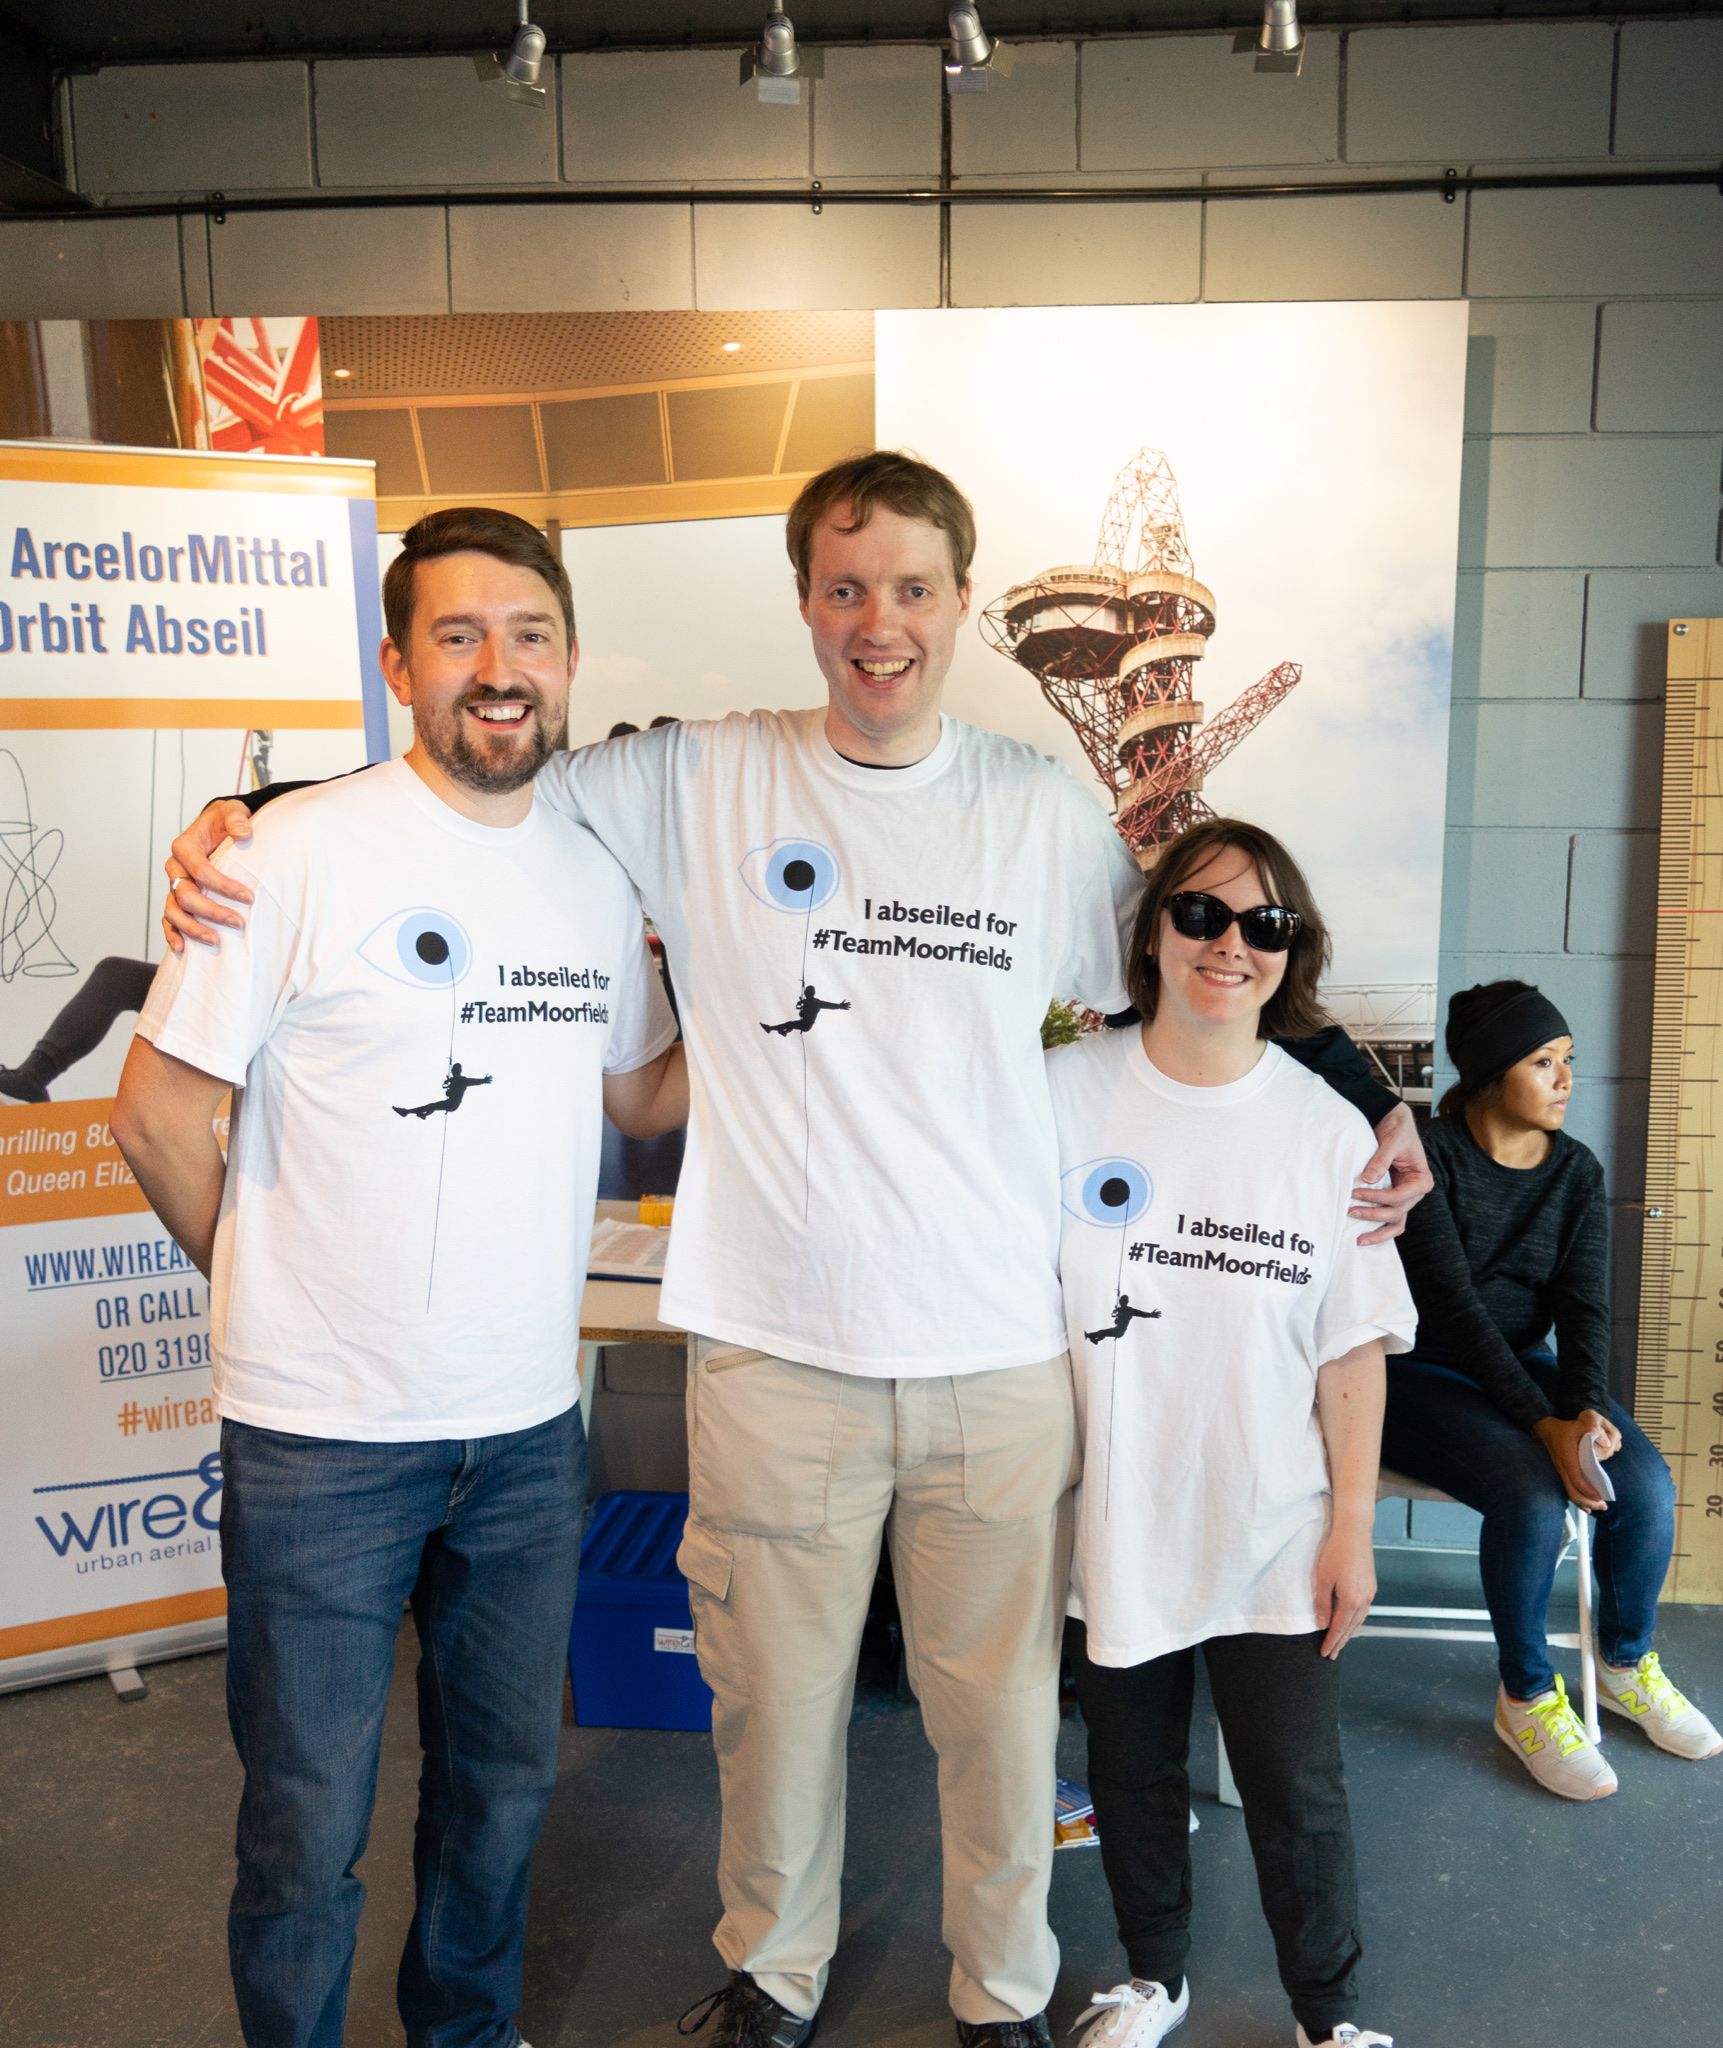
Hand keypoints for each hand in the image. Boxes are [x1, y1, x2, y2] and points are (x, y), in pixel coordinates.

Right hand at [161, 799, 255, 952]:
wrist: (216, 827)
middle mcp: (175, 867)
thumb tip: (244, 833)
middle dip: (212, 911)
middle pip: (186, 895)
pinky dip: (173, 934)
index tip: (249, 897)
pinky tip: (183, 949)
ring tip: (216, 941)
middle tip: (239, 923)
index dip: (223, 886)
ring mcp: (174, 884)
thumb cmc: (223, 820)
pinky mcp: (177, 897)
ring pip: (174, 911)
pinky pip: (169, 918)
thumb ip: (236, 819)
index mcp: (185, 846)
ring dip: (193, 928)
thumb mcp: (231, 811)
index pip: (200, 869)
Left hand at [1315, 1513, 1376, 1658]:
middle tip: (1332, 1655)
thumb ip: (1322, 1604)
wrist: (1355, 1533)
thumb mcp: (1323, 1578)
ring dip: (1349, 1633)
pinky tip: (1350, 1622)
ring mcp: (1370, 1594)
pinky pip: (1363, 1611)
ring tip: (1340, 1643)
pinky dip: (1355, 1621)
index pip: (1339, 1629)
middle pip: (1351, 1628)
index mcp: (1351, 1601)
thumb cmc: (1336, 1552)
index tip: (1324, 1653)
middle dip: (1341, 1642)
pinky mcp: (1371, 1587)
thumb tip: (1322, 1625)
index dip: (1331, 1642)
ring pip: (1359, 1621)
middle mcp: (1364, 1601)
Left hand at [1349, 1101, 1432, 1245]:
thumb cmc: (1397, 1131)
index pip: (1398, 1197)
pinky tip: (1364, 1235)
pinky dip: (1379, 1227)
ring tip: (1358, 1240)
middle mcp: (1415, 1192)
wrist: (1395, 1124)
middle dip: (1373, 1215)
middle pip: (1396, 1213)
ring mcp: (1406, 1197)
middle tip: (1350, 1212)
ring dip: (1378, 1232)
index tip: (1355, 1193)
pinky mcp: (1395, 1197)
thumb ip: (1380, 1160)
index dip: (1377, 1198)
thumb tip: (1368, 1179)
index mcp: (1421, 1180)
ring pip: (1395, 1222)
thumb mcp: (1391, 1142)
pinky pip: (1389, 1218)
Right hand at [1531, 1408, 1618, 1511]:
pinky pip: (1568, 1490)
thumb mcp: (1580, 1425)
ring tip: (1598, 1508)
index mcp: (1568, 1458)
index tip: (1600, 1497)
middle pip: (1573, 1491)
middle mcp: (1563, 1468)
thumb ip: (1593, 1431)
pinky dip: (1578, 1500)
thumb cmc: (1566, 1429)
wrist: (1546, 1430)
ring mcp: (1561, 1472)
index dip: (1588, 1491)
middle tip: (1603, 1506)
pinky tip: (1586, 1507)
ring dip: (1584, 1503)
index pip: (1577, 1479)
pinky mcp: (1562, 1473)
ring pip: (1570, 1493)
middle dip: (1588, 1502)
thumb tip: (1607, 1442)